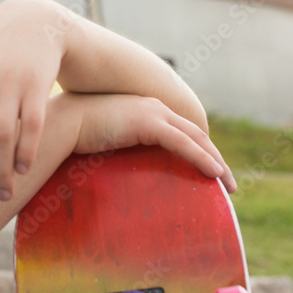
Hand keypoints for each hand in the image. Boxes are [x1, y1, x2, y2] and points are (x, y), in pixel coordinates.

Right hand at [73, 93, 236, 192]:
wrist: (63, 122)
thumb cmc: (79, 134)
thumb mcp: (109, 140)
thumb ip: (124, 148)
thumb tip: (126, 173)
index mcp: (146, 110)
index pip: (182, 131)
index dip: (200, 150)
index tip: (211, 171)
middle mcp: (154, 107)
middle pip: (196, 134)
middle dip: (216, 158)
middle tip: (228, 182)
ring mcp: (153, 113)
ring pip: (196, 139)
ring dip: (216, 162)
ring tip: (228, 184)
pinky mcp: (149, 123)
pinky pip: (184, 144)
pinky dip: (202, 158)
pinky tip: (215, 173)